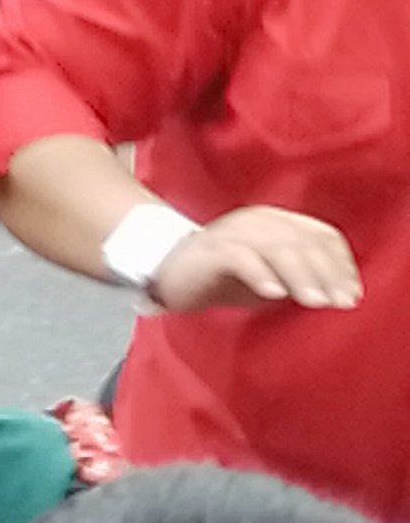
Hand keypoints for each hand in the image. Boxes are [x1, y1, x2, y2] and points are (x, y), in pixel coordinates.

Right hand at [150, 204, 363, 311]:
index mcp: (277, 221)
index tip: (352, 295)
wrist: (170, 273)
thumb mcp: (273, 275)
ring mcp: (231, 232)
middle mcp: (257, 220)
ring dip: (300, 275)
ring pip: (275, 247)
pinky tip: (274, 293)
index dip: (342, 265)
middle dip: (327, 273)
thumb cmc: (227, 278)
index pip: (322, 235)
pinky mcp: (209, 249)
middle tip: (340, 302)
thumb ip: (302, 275)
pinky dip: (259, 274)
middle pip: (303, 240)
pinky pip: (238, 256)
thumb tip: (341, 293)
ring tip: (315, 301)